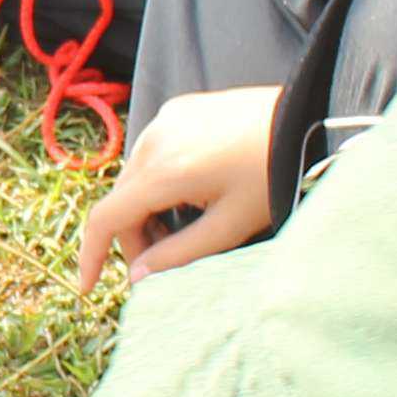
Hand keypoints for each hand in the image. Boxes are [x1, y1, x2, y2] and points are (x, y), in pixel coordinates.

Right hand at [72, 84, 276, 285]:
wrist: (307, 118)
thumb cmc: (274, 174)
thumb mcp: (230, 225)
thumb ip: (179, 255)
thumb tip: (137, 277)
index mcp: (164, 170)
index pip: (106, 218)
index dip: (91, 256)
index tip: (88, 287)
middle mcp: (153, 139)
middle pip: (120, 200)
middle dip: (132, 236)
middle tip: (161, 261)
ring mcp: (164, 119)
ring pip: (134, 178)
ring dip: (146, 208)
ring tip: (182, 226)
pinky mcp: (179, 109)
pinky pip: (152, 153)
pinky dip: (158, 180)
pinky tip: (190, 193)